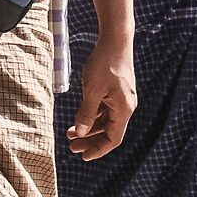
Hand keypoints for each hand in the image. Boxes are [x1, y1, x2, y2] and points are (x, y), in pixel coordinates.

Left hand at [67, 31, 136, 159]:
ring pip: (105, 122)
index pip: (113, 138)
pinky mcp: (116, 92)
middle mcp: (125, 107)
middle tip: (72, 147)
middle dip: (90, 141)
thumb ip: (86, 113)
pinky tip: (78, 118)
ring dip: (89, 129)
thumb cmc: (105, 63)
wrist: (116, 40)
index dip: (98, 150)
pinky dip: (92, 117)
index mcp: (123, 109)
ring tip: (71, 134)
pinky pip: (104, 111)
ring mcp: (121, 99)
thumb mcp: (92, 90)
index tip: (83, 156)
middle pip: (109, 132)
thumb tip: (80, 134)